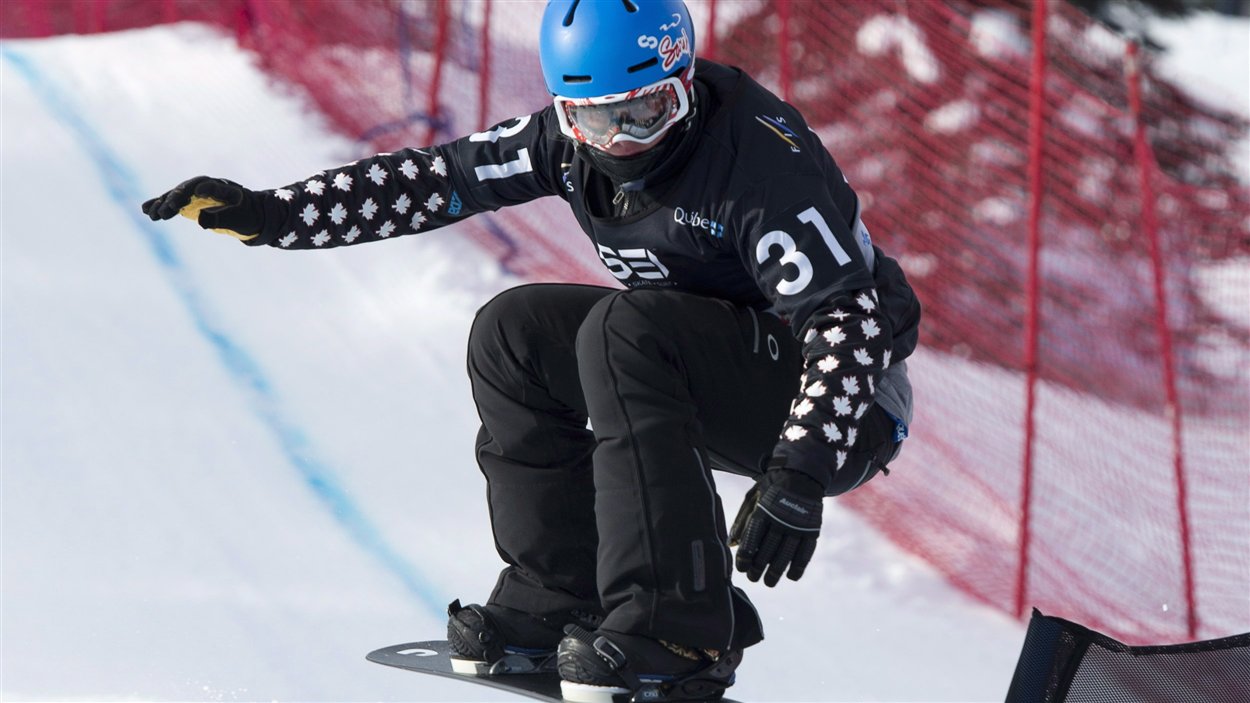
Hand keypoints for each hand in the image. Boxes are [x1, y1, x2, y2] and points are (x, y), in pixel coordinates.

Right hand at [141, 176, 262, 239]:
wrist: (247, 213)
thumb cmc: (246, 214)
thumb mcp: (240, 217)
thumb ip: (223, 217)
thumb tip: (201, 220)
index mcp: (221, 186)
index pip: (209, 186)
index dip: (204, 189)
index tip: (198, 192)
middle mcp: (204, 186)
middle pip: (187, 190)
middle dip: (176, 199)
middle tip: (166, 211)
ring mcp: (194, 193)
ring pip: (175, 195)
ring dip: (163, 204)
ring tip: (152, 215)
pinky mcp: (187, 202)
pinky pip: (170, 201)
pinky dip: (158, 204)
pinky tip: (145, 210)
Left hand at [729, 469, 823, 585]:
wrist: (801, 473)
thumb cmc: (771, 488)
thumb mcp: (752, 497)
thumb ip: (742, 520)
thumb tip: (731, 544)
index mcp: (763, 510)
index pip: (752, 538)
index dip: (745, 556)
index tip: (741, 567)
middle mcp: (780, 519)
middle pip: (767, 549)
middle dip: (758, 567)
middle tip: (753, 577)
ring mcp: (798, 525)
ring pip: (786, 554)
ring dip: (776, 571)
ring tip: (768, 582)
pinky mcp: (812, 529)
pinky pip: (806, 553)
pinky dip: (798, 566)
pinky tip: (791, 576)